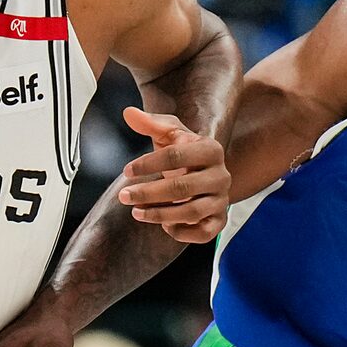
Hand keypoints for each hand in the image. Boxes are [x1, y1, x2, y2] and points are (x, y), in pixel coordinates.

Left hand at [117, 107, 228, 242]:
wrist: (204, 174)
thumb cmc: (183, 151)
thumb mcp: (169, 134)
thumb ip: (150, 123)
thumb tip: (128, 113)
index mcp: (211, 150)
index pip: (176, 156)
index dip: (148, 164)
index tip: (126, 171)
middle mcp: (221, 176)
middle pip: (181, 187)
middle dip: (148, 193)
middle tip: (124, 196)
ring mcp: (222, 200)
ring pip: (190, 212)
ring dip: (159, 214)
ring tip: (136, 212)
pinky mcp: (219, 221)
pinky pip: (202, 233)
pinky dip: (181, 232)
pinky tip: (163, 224)